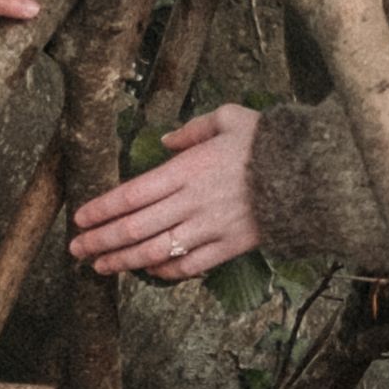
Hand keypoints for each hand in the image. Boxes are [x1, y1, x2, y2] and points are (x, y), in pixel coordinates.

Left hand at [70, 104, 260, 278]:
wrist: (312, 174)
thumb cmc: (269, 142)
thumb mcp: (230, 118)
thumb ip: (192, 130)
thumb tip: (165, 143)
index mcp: (188, 169)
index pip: (132, 193)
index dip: (102, 208)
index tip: (79, 218)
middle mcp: (193, 202)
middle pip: (136, 227)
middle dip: (101, 240)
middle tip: (75, 249)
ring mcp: (210, 227)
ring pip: (156, 251)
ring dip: (123, 261)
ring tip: (99, 267)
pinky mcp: (230, 247)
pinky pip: (190, 266)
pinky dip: (165, 271)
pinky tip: (147, 271)